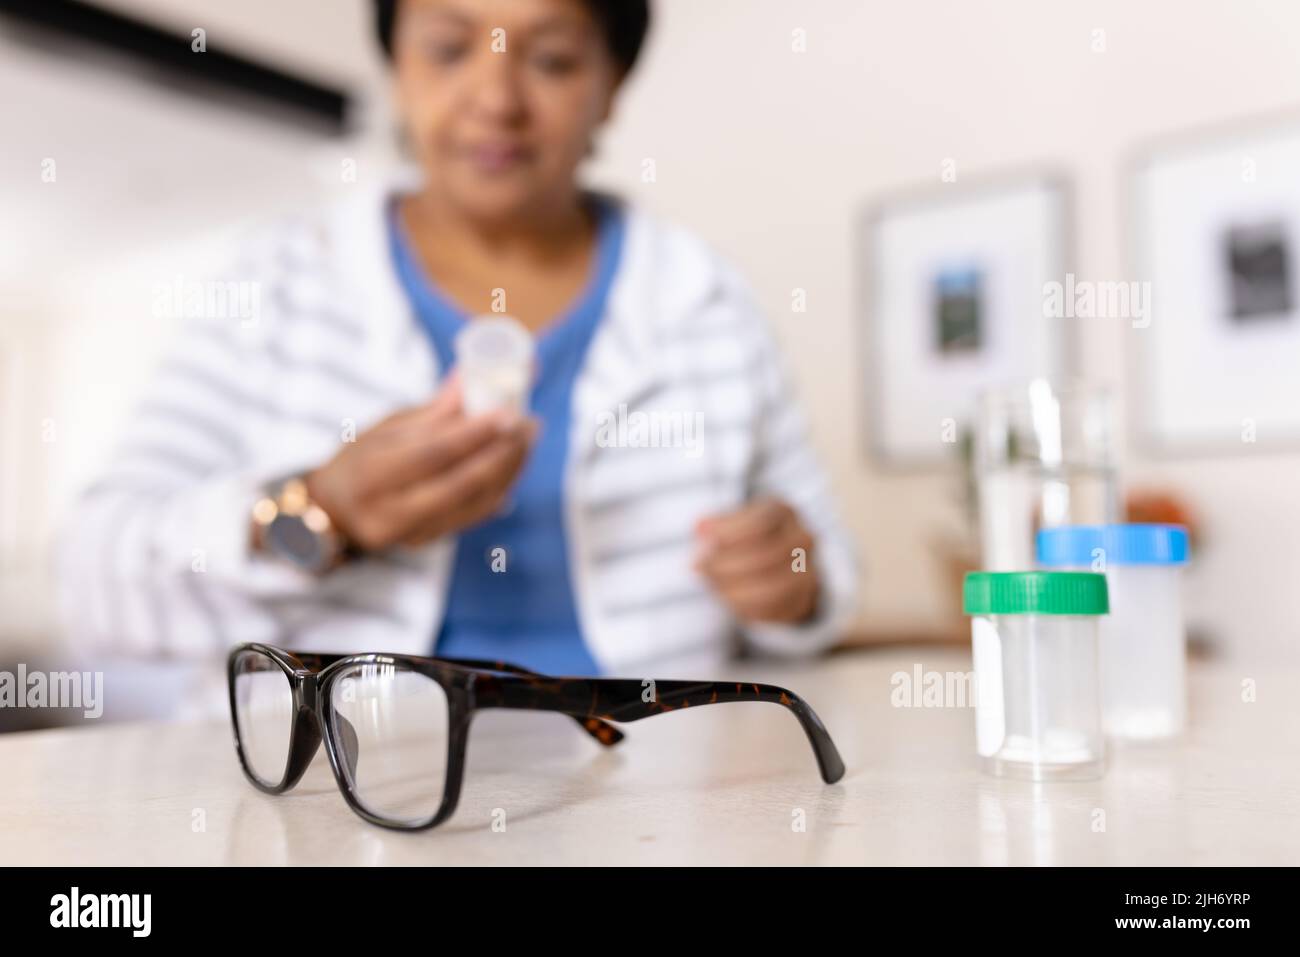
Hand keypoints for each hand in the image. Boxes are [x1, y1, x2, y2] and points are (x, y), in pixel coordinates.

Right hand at [304, 374, 537, 550]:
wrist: (334, 513)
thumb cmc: (360, 460)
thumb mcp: (385, 429)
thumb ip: (434, 410)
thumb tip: (473, 373)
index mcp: (371, 475)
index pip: (433, 454)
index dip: (475, 433)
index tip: (508, 411)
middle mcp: (390, 512)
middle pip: (460, 483)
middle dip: (502, 452)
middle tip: (528, 424)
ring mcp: (411, 534)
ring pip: (475, 503)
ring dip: (509, 469)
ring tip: (526, 439)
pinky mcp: (428, 543)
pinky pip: (474, 516)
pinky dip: (500, 488)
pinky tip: (513, 464)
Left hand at [693, 497, 819, 624]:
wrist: (777, 561)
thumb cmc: (745, 535)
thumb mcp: (731, 521)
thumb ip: (717, 525)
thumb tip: (701, 527)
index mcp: (783, 512)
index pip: (759, 522)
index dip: (728, 532)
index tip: (701, 537)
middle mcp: (802, 539)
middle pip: (765, 555)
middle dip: (726, 564)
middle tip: (699, 566)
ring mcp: (808, 570)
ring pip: (772, 587)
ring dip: (734, 589)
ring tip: (712, 584)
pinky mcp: (803, 599)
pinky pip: (775, 610)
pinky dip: (746, 607)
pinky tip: (728, 597)